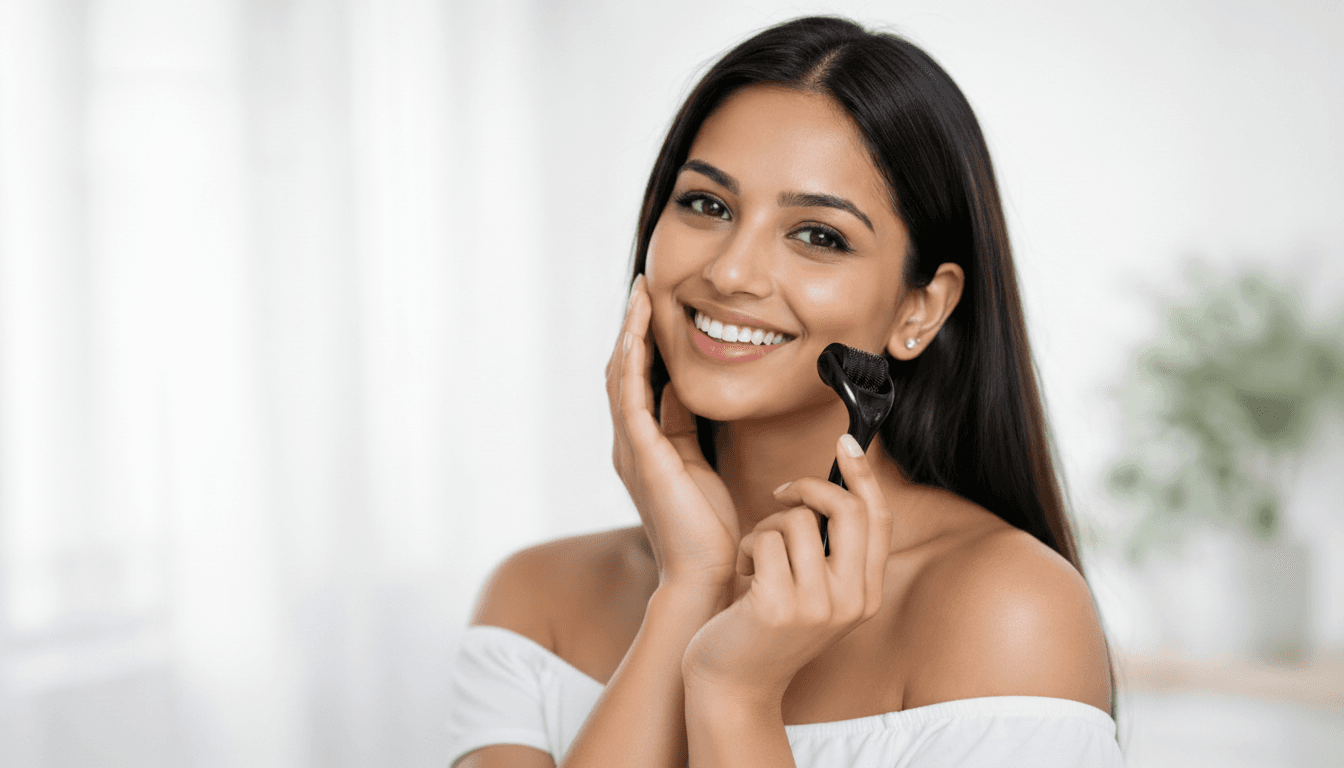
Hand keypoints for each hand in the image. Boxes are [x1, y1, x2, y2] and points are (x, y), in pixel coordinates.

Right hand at [606, 275, 740, 590]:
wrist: (706, 572)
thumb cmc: (707, 526)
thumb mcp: (697, 462)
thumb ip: (685, 425)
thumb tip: (685, 387)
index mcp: (643, 445)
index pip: (636, 382)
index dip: (642, 342)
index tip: (653, 305)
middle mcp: (629, 443)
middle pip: (621, 372)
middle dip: (632, 327)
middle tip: (642, 288)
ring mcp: (630, 448)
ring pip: (620, 377)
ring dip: (630, 333)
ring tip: (640, 297)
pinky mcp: (642, 455)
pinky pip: (630, 397)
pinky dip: (632, 362)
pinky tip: (638, 334)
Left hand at [681, 434, 892, 702]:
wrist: (732, 684)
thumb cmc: (765, 627)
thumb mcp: (814, 592)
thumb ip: (832, 551)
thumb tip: (835, 487)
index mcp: (866, 594)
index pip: (878, 518)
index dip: (863, 474)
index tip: (846, 442)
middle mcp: (851, 601)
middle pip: (846, 509)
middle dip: (808, 487)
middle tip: (780, 491)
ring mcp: (817, 606)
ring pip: (795, 520)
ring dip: (765, 528)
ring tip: (755, 558)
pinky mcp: (778, 605)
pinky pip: (764, 540)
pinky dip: (746, 546)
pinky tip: (742, 574)